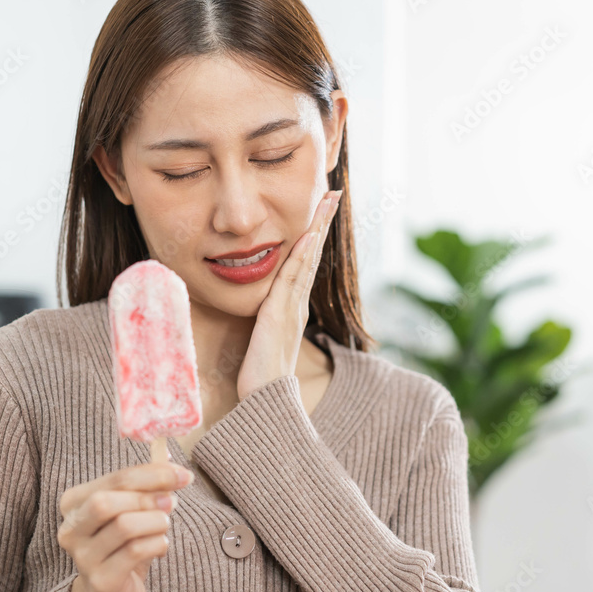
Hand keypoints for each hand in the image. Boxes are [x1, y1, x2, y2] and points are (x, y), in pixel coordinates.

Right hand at [59, 462, 194, 591]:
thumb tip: (172, 465)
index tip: (181, 474)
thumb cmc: (122, 543)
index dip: (153, 474)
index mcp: (74, 503)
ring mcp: (83, 557)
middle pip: (107, 501)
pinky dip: (157, 543)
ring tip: (163, 525)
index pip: (115, 479)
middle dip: (147, 498)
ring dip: (155, 521)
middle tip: (172, 501)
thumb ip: (145, 486)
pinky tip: (160, 546)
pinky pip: (136, 551)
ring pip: (124, 526)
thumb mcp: (130, 509)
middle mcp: (71, 529)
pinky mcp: (102, 580)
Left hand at [236, 188, 342, 400]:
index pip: (305, 260)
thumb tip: (259, 303)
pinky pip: (293, 277)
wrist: (265, 398)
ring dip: (316, 228)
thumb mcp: (260, 334)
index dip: (313, 233)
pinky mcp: (280, 314)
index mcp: (291, 304)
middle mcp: (296, 301)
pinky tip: (307, 235)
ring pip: (307, 259)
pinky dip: (302, 255)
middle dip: (322, 221)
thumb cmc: (260, 373)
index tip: (320, 208)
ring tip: (326, 202)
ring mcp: (292, 306)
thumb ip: (263, 316)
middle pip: (313, 253)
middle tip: (333, 193)